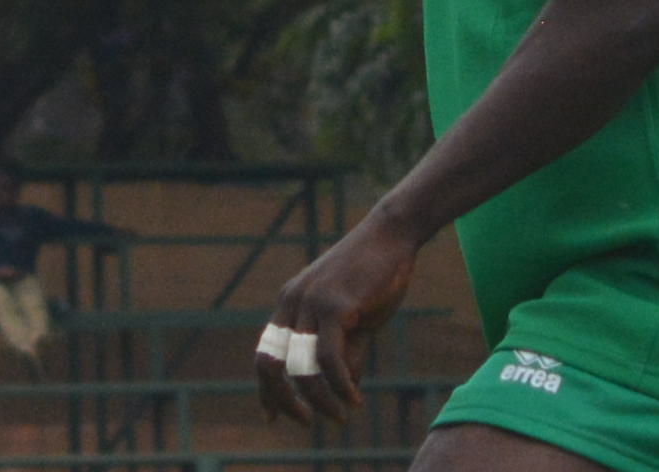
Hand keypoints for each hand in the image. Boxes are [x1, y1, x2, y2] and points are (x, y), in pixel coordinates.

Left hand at [256, 211, 419, 423]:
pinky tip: (353, 399)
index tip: (271, 417)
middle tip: (305, 422)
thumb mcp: (354, 320)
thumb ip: (346, 350)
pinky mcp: (334, 306)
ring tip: (340, 416)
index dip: (266, 389)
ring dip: (321, 400)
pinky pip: (329, 359)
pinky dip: (341, 385)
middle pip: (271, 364)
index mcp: (290, 302)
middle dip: (283, 400)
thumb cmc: (374, 277)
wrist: (392, 237)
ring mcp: (310, 302)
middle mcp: (292, 302)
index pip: (266, 353)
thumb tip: (343, 388)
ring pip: (303, 367)